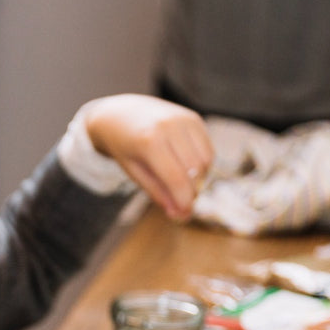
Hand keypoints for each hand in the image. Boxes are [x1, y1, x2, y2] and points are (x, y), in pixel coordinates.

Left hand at [80, 94, 212, 220]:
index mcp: (149, 141)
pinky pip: (207, 149)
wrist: (121, 114)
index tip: (184, 215)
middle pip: (195, 171)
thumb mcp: (134, 172)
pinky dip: (202, 165)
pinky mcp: (194, 118)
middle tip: (180, 202)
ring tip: (180, 184)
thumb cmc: (124, 147)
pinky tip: (186, 169)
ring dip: (199, 179)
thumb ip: (157, 193)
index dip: (184, 201)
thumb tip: (180, 214)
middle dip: (191, 192)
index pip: (176, 178)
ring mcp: (184, 119)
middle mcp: (169, 126)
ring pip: (206, 161)